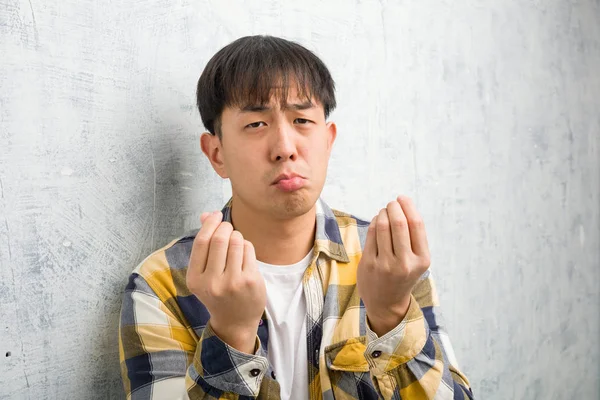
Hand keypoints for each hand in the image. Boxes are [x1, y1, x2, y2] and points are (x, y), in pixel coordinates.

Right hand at [186, 211, 266, 353]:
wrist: (235, 321)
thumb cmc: (218, 291)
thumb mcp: (204, 272)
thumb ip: (204, 243)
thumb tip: (206, 214)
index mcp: (194, 279)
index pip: (201, 242)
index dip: (209, 224)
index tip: (215, 215)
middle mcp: (211, 282)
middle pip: (220, 239)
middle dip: (225, 227)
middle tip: (228, 228)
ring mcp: (232, 283)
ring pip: (236, 242)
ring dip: (237, 236)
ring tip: (236, 243)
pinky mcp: (250, 281)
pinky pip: (249, 250)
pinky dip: (247, 246)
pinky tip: (244, 255)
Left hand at [357, 196, 430, 336]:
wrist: (387, 303)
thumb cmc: (403, 275)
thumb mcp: (417, 260)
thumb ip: (413, 237)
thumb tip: (403, 205)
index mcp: (422, 260)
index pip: (416, 225)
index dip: (408, 207)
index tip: (402, 198)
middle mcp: (405, 263)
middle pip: (399, 223)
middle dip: (394, 207)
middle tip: (392, 203)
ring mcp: (385, 264)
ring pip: (382, 226)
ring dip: (382, 213)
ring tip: (384, 212)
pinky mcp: (369, 264)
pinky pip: (371, 235)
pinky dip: (373, 223)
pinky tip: (376, 222)